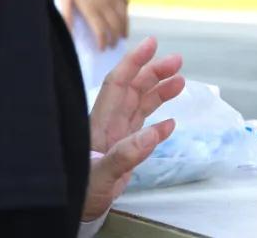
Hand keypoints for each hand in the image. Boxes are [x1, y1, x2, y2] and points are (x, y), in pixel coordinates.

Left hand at [58, 0, 128, 50]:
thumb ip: (67, 16)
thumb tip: (68, 34)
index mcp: (92, 9)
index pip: (101, 32)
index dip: (103, 43)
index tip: (102, 50)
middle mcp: (106, 5)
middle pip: (115, 27)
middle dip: (115, 39)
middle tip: (113, 47)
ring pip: (123, 17)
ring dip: (124, 29)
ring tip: (122, 37)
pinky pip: (125, 4)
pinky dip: (126, 13)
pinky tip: (124, 16)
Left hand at [83, 37, 184, 219]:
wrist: (76, 213)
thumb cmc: (82, 193)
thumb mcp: (101, 176)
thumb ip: (125, 155)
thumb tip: (155, 132)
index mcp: (101, 123)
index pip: (118, 83)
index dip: (134, 61)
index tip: (152, 44)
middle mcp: (109, 124)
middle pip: (133, 89)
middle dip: (153, 72)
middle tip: (178, 61)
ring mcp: (117, 137)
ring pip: (140, 106)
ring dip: (159, 92)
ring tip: (180, 81)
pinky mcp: (124, 152)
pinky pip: (143, 131)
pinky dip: (158, 125)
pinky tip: (171, 122)